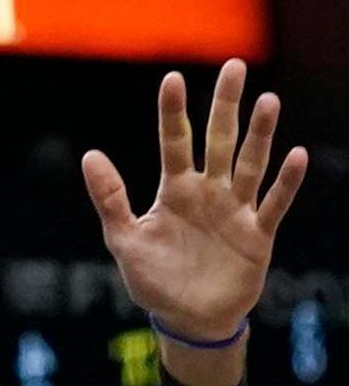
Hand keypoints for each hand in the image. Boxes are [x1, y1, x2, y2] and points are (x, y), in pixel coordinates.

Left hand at [83, 60, 307, 340]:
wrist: (188, 319)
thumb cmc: (153, 279)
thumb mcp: (124, 238)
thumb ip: (110, 198)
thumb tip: (90, 154)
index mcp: (175, 190)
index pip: (173, 142)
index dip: (173, 112)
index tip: (172, 77)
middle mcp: (208, 192)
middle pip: (219, 140)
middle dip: (225, 105)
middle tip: (234, 66)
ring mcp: (235, 211)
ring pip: (250, 164)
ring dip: (260, 135)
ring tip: (268, 100)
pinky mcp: (257, 235)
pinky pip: (273, 204)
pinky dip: (284, 182)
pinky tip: (295, 155)